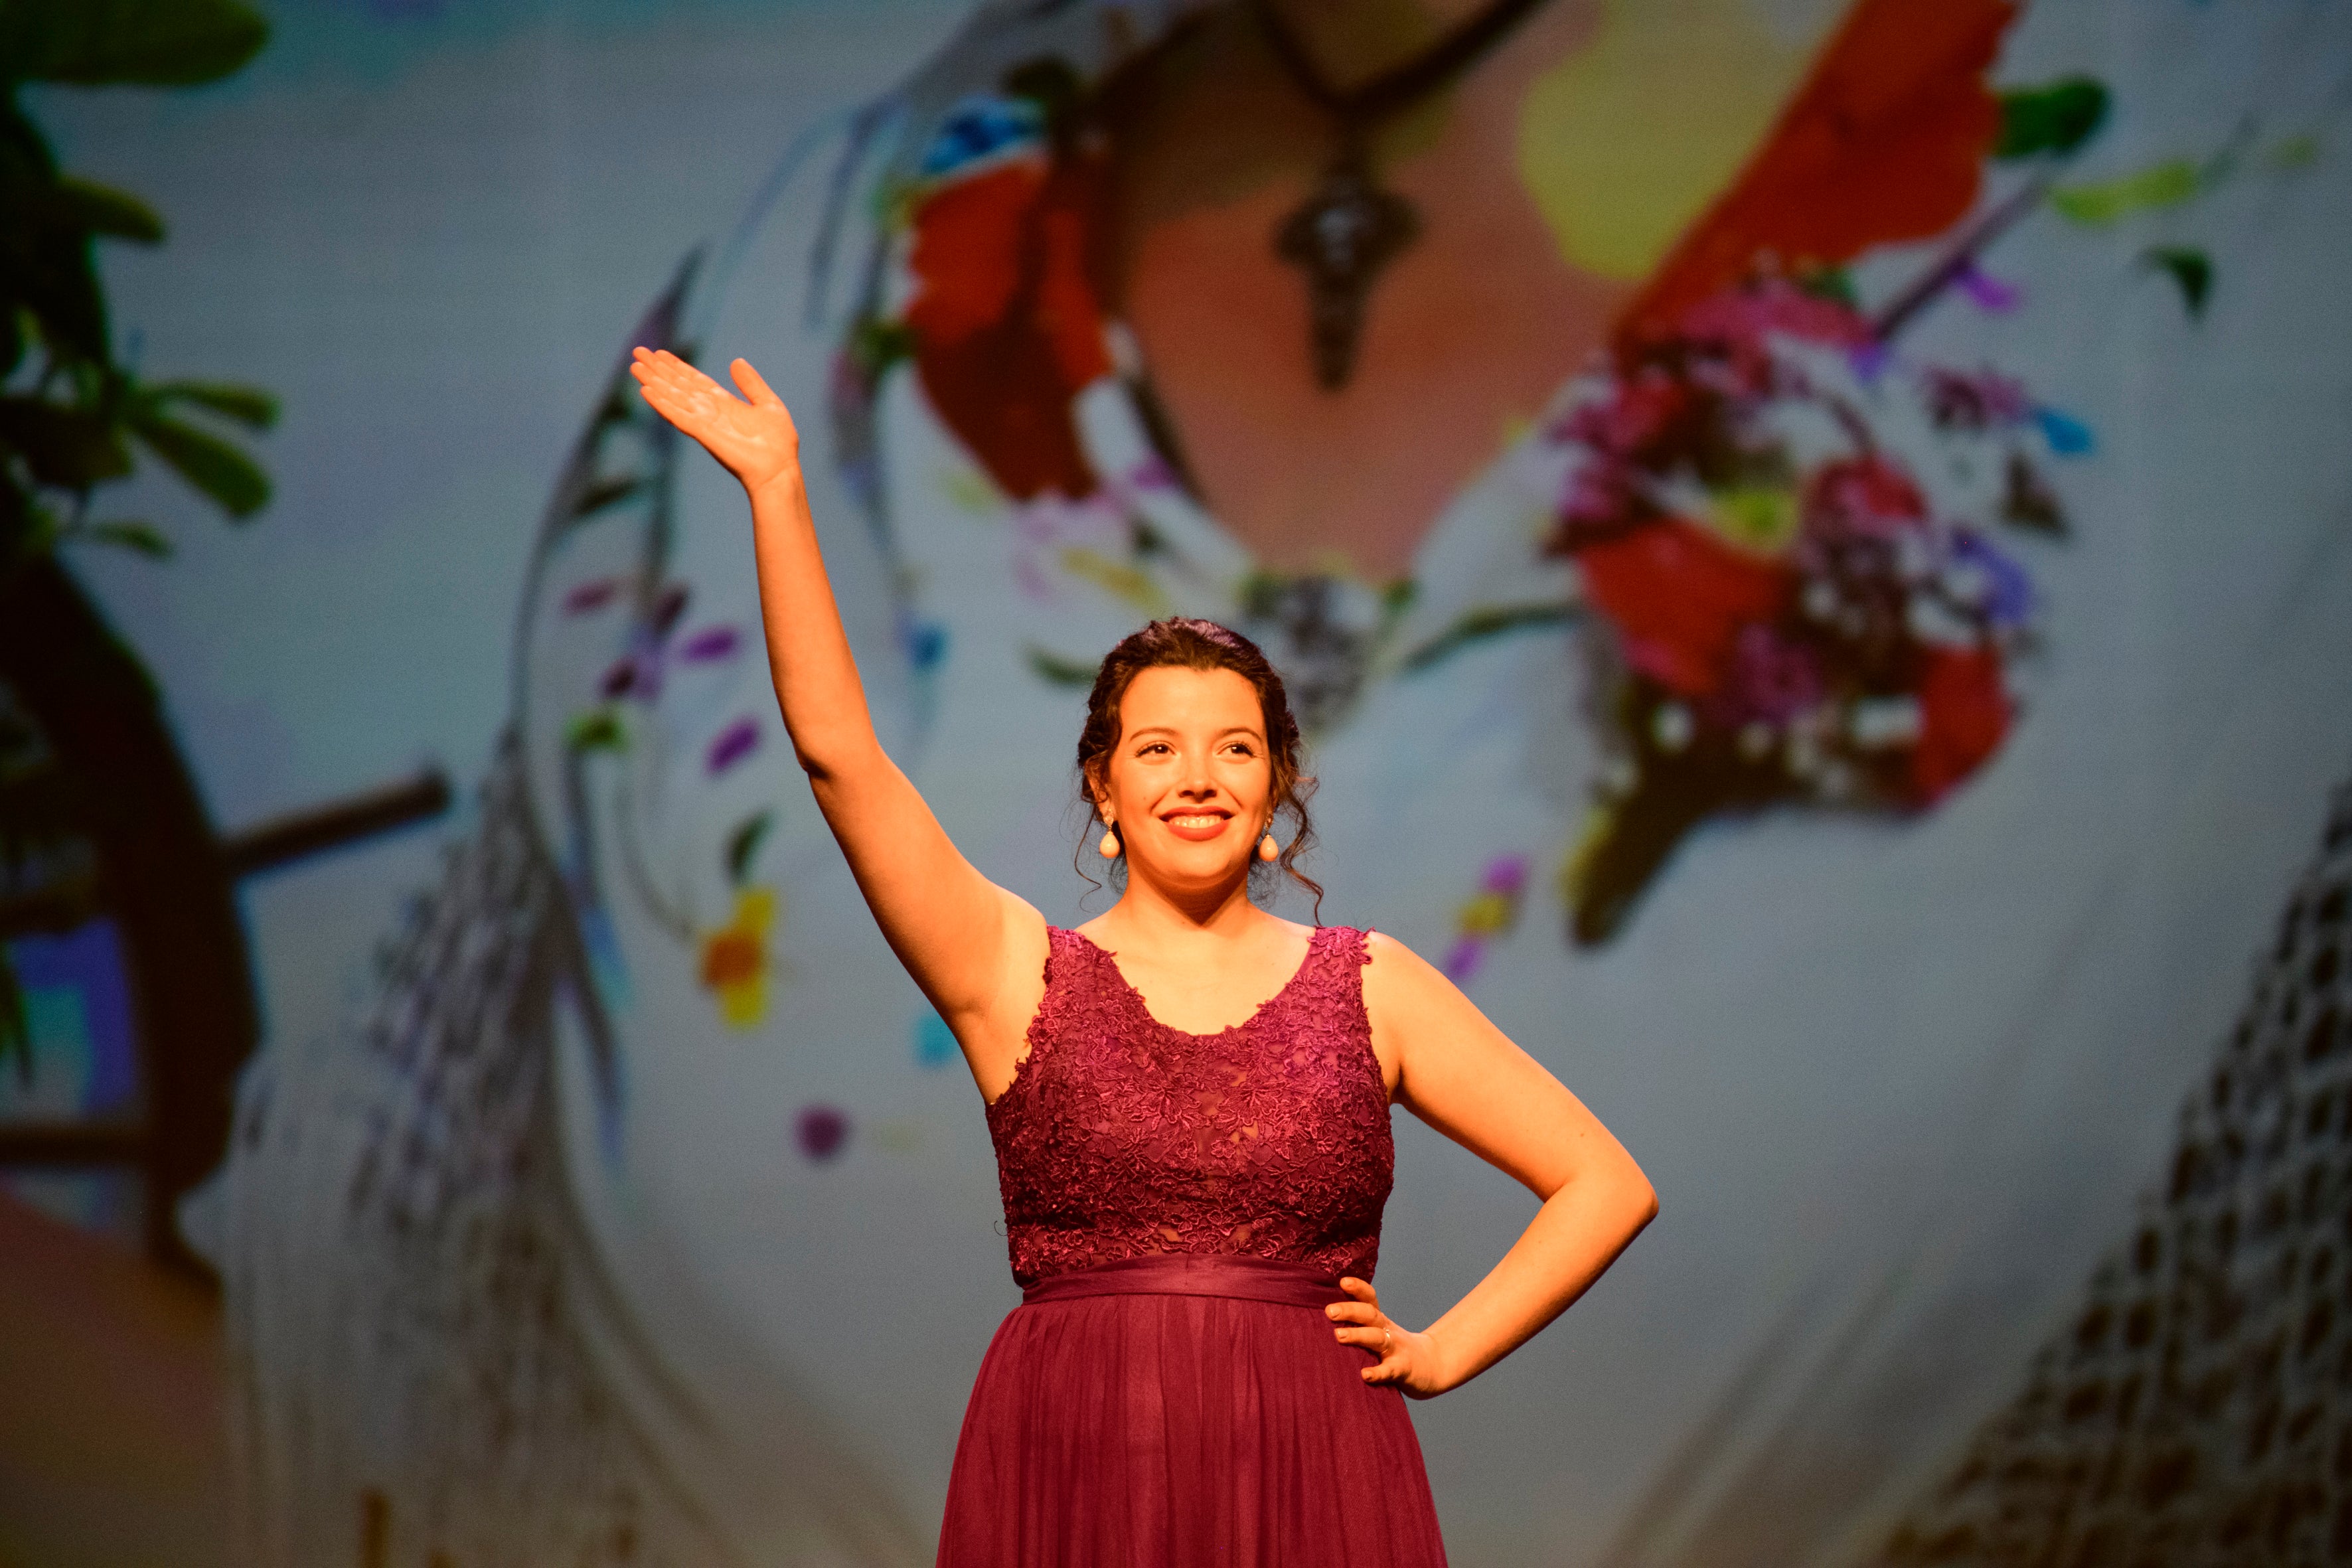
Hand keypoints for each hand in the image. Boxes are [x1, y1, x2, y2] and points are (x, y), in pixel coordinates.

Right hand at [629, 348, 800, 498]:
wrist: (779, 470)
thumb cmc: (778, 444)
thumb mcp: (768, 404)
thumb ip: (751, 384)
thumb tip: (736, 361)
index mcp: (723, 404)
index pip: (694, 381)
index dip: (676, 367)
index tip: (659, 353)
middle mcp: (709, 412)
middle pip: (678, 386)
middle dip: (658, 370)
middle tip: (637, 353)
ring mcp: (704, 423)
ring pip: (674, 398)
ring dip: (654, 383)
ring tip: (635, 368)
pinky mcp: (704, 434)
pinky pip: (679, 416)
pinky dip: (663, 404)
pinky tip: (647, 391)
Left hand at [1328, 1277, 1447, 1398]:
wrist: (1431, 1366)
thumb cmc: (1395, 1349)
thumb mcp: (1379, 1332)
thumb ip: (1358, 1326)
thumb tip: (1320, 1319)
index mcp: (1380, 1321)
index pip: (1370, 1299)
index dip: (1358, 1289)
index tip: (1342, 1282)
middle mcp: (1388, 1331)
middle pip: (1370, 1315)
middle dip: (1350, 1310)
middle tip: (1329, 1311)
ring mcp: (1396, 1349)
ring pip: (1378, 1338)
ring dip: (1358, 1335)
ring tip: (1338, 1335)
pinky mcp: (1403, 1369)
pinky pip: (1390, 1370)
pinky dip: (1378, 1372)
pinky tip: (1365, 1374)